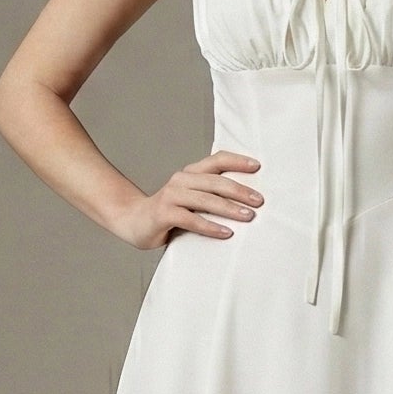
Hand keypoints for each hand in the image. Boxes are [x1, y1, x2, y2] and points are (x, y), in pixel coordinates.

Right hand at [118, 149, 263, 247]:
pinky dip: (210, 226)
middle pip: (215, 181)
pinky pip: (191, 220)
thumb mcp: (192, 200)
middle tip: (260, 201)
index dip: (237, 161)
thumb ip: (211, 196)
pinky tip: (226, 233)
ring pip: (205, 200)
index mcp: (190, 173)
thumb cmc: (170, 212)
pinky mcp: (164, 214)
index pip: (216, 160)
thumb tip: (248, 202)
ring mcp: (171, 196)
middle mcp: (181, 180)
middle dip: (240, 191)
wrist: (132, 220)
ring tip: (248, 216)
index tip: (258, 167)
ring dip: (229, 208)